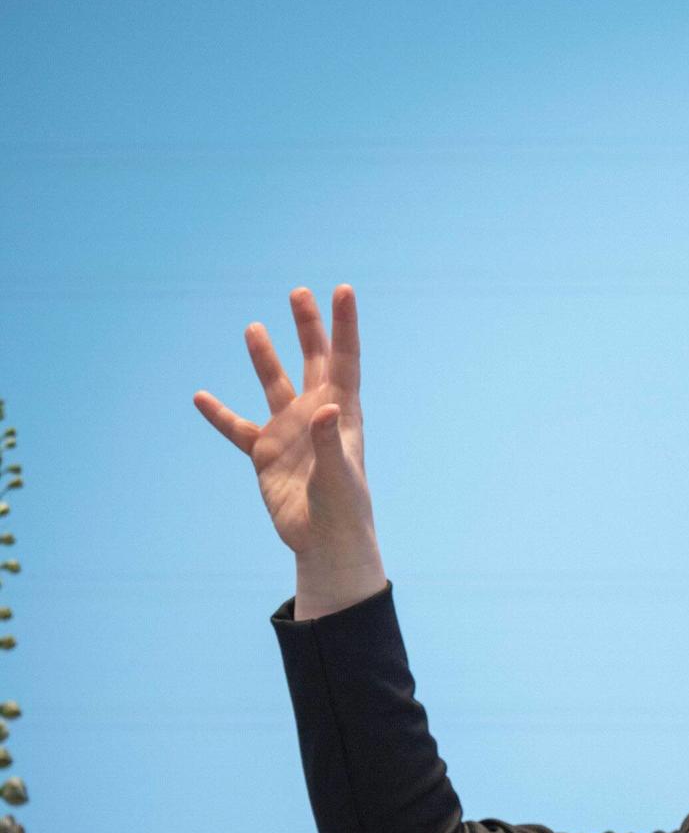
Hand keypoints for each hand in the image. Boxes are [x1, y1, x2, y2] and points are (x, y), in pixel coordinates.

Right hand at [194, 285, 384, 614]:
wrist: (325, 543)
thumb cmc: (343, 510)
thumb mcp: (338, 475)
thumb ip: (331, 441)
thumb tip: (328, 406)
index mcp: (343, 414)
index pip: (345, 360)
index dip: (344, 325)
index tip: (342, 289)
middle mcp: (317, 415)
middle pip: (314, 361)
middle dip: (308, 328)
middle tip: (298, 293)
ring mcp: (290, 433)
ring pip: (275, 386)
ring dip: (265, 358)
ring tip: (255, 328)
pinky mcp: (266, 454)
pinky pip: (237, 429)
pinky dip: (219, 415)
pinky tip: (200, 396)